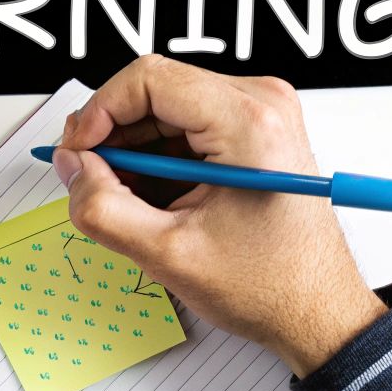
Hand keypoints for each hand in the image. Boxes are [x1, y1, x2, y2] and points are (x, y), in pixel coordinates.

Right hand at [53, 56, 385, 377]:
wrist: (320, 311)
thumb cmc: (271, 286)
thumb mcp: (168, 255)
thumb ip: (102, 208)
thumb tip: (71, 168)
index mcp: (248, 122)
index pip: (147, 79)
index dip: (98, 113)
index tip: (78, 153)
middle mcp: (261, 103)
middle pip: (155, 89)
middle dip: (114, 137)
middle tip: (94, 182)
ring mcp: (261, 113)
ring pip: (165, 108)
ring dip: (136, 151)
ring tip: (136, 203)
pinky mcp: (255, 129)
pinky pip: (186, 124)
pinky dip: (160, 158)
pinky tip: (161, 200)